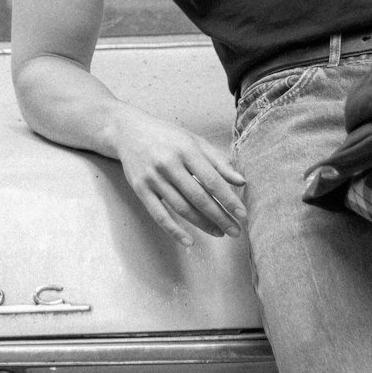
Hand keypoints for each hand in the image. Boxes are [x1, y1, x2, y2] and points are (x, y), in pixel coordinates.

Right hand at [114, 113, 247, 248]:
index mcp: (186, 149)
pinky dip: (173, 230)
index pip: (212, 180)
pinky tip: (188, 241)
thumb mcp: (194, 141)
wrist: (129, 131)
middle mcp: (169, 164)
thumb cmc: (167, 136)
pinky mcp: (140, 189)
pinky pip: (158, 214)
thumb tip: (241, 182)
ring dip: (202, 224)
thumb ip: (218, 161)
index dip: (229, 199)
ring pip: (181, 208)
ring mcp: (153, 178)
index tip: (242, 215)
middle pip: (199, 197)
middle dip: (220, 216)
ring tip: (220, 233)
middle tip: (235, 231)